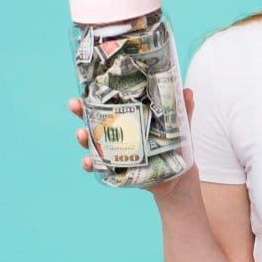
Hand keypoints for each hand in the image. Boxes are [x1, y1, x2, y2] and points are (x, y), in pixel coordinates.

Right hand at [68, 88, 197, 197]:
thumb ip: (182, 110)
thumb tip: (187, 91)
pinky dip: (91, 164)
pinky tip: (88, 162)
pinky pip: (98, 167)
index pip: (110, 102)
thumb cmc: (175, 145)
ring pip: (92, 142)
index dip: (95, 93)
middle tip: (74, 104)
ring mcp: (114, 150)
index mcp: (131, 117)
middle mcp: (118, 132)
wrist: (178, 176)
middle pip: (94, 119)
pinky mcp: (116, 168)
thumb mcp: (179, 126)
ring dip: (84, 137)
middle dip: (81, 111)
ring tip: (81, 134)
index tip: (84, 85)